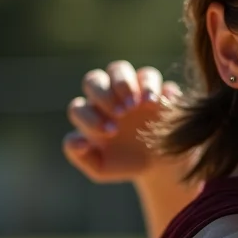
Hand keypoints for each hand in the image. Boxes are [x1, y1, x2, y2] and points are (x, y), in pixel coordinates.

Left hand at [62, 61, 182, 183]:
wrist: (158, 164)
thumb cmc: (126, 163)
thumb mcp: (102, 169)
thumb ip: (81, 157)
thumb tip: (79, 142)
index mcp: (91, 115)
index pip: (79, 108)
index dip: (91, 118)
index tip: (111, 133)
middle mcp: (107, 97)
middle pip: (94, 79)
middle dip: (105, 95)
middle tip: (122, 113)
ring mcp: (131, 90)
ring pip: (119, 69)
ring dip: (124, 83)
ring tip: (138, 104)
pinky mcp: (154, 89)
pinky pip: (150, 76)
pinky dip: (154, 87)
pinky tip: (158, 104)